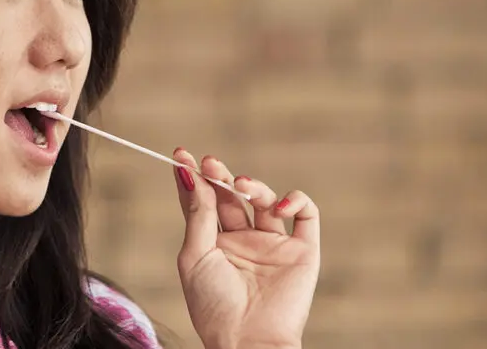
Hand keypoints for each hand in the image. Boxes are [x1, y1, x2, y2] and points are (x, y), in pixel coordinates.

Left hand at [171, 148, 319, 348]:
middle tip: (209, 162)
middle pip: (232, 196)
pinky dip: (297, 201)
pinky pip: (307, 215)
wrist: (248, 340)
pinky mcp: (302, 251)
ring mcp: (273, 244)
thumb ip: (197, 214)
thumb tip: (187, 174)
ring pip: (266, 200)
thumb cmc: (214, 306)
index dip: (194, 178)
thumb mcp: (195, 256)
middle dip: (220, 175)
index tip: (179, 156)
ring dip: (254, 185)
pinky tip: (279, 206)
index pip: (204, 201)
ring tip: (241, 184)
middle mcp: (244, 240)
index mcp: (215, 243)